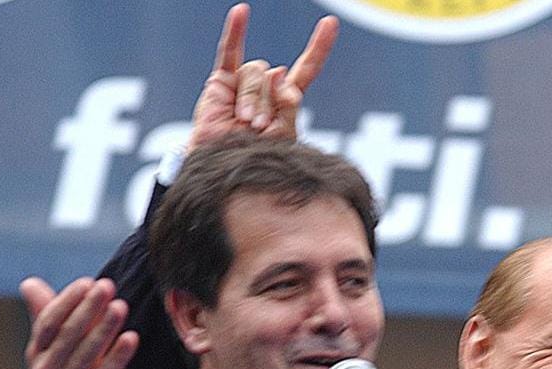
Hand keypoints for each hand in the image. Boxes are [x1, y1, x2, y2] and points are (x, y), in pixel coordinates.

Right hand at [22, 277, 138, 368]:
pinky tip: (131, 338)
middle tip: (107, 285)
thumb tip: (29, 282)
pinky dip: (117, 357)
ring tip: (121, 306)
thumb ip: (45, 316)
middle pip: (68, 335)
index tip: (87, 282)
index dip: (67, 301)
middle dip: (88, 308)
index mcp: (37, 353)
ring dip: (104, 328)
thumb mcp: (49, 352)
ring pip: (86, 354)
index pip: (48, 323)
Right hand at [189, 3, 338, 145]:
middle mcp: (266, 88)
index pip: (305, 69)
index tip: (330, 24)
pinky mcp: (221, 83)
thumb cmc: (257, 160)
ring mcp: (243, 83)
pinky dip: (235, 32)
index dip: (318, 48)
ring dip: (252, 98)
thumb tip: (279, 71)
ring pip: (256, 72)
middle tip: (259, 127)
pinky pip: (229, 52)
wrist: (228, 169)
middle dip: (269, 103)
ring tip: (244, 120)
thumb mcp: (283, 136)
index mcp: (285, 101)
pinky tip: (241, 12)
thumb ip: (288, 104)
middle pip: (276, 76)